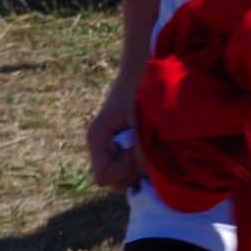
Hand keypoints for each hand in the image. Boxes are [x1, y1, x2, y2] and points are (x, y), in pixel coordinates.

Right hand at [86, 75, 145, 193]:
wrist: (144, 69)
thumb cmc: (140, 88)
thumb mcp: (140, 116)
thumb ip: (141, 146)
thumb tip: (146, 173)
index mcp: (97, 138)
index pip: (103, 176)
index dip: (122, 171)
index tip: (135, 150)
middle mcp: (101, 147)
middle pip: (114, 182)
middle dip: (132, 173)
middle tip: (146, 150)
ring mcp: (113, 147)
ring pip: (125, 176)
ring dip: (141, 168)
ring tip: (151, 146)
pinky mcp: (125, 145)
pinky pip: (132, 167)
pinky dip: (145, 163)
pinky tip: (154, 148)